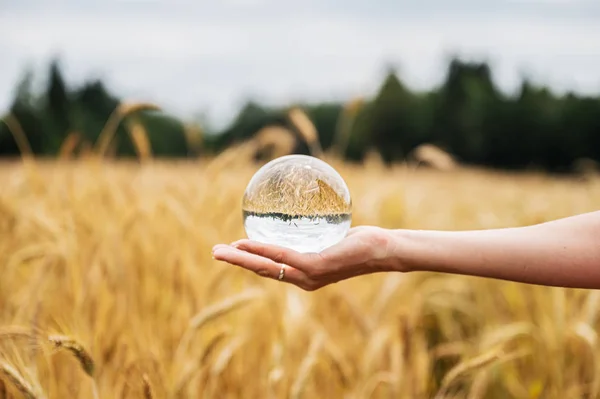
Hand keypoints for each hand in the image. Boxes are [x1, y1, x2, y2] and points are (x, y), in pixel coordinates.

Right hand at [212, 226, 398, 290]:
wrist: (383, 250)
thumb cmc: (360, 242)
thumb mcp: (331, 237)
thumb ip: (314, 234)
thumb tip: (302, 215)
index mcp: (304, 273)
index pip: (270, 267)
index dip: (248, 259)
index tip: (230, 248)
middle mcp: (303, 279)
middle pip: (261, 270)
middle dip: (236, 261)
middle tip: (213, 252)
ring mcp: (308, 276)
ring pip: (266, 266)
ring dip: (240, 258)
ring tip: (220, 250)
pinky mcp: (316, 268)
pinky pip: (283, 256)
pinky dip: (262, 250)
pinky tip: (246, 244)